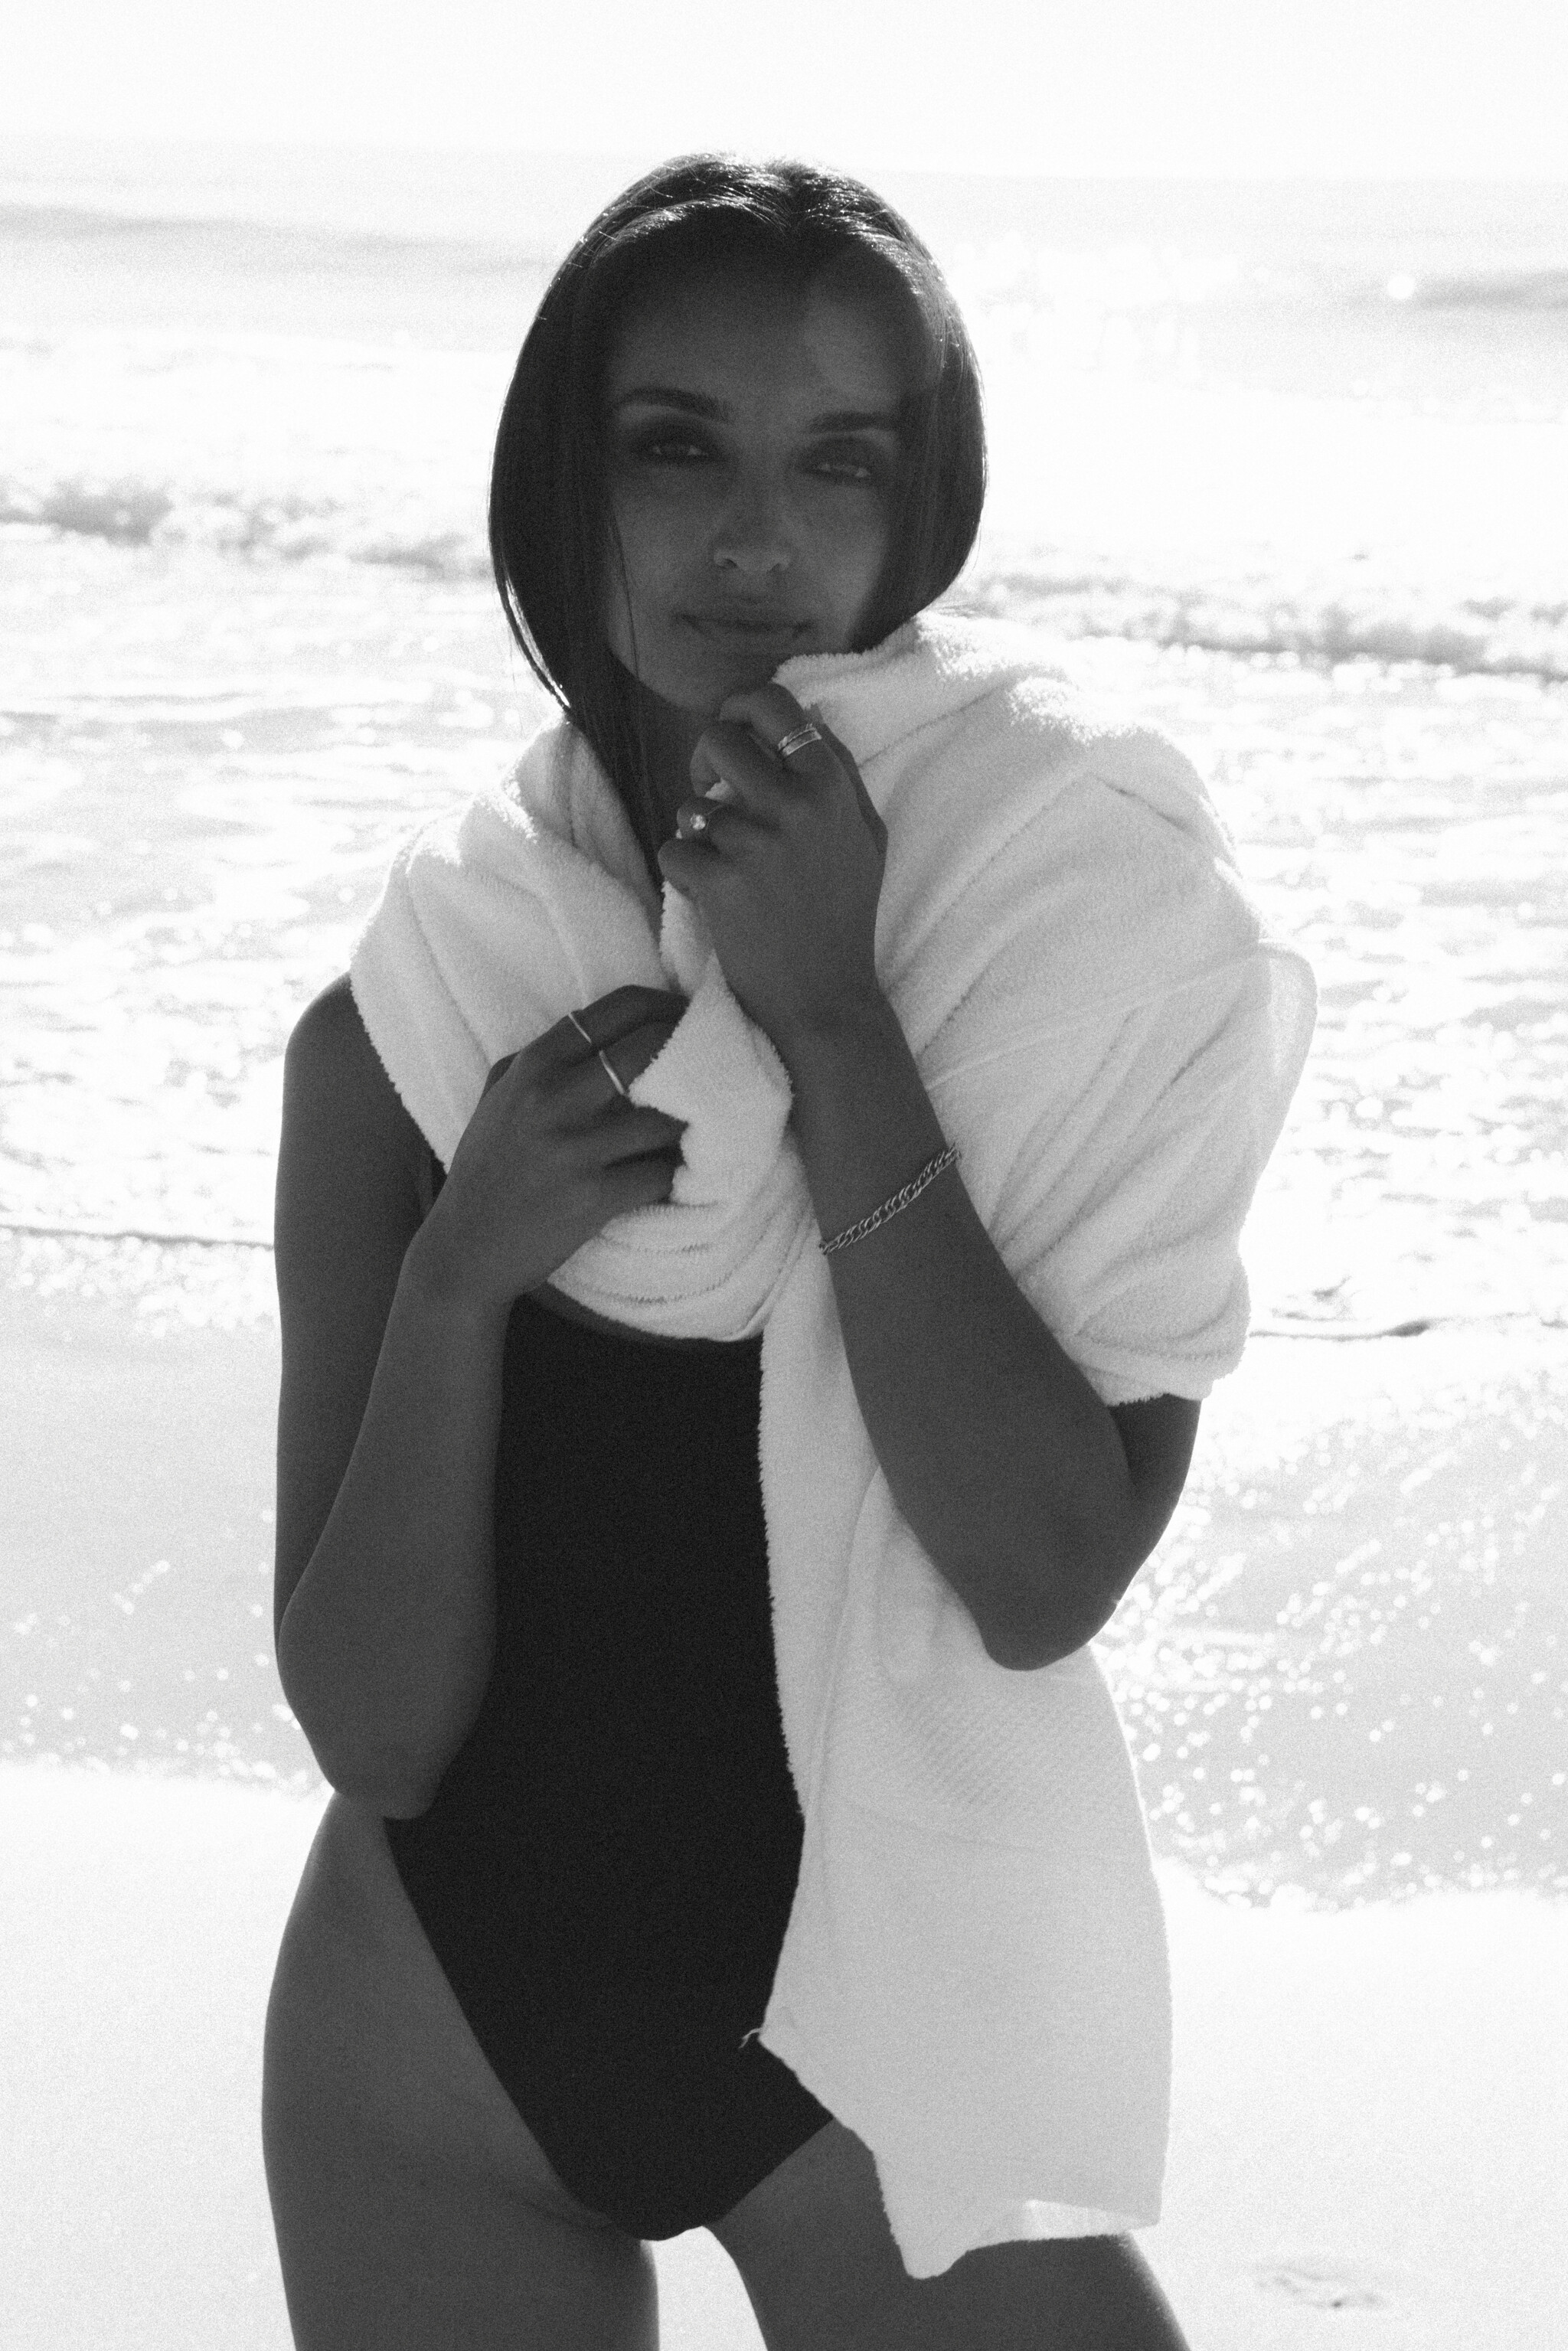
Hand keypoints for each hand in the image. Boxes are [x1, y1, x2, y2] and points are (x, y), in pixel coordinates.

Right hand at [410, 984, 687, 1313]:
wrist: (465, 1249)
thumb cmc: (488, 1168)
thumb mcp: (501, 1096)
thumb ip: (548, 1059)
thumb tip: (618, 1030)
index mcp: (533, 1066)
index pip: (616, 1010)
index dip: (666, 1006)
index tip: (691, 1018)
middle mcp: (552, 1099)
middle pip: (650, 1048)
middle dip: (694, 1052)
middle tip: (718, 1064)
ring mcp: (573, 1150)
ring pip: (665, 1117)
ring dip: (693, 1123)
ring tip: (706, 1126)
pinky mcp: (593, 1198)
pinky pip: (661, 1174)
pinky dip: (678, 1175)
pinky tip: (684, 1175)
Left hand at [656, 683, 887, 1063]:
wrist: (825, 998)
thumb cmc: (843, 915)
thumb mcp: (865, 838)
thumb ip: (840, 775)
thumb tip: (808, 715)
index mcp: (832, 786)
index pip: (775, 705)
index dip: (739, 708)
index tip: (731, 728)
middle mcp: (795, 804)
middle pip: (718, 742)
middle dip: (703, 764)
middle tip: (710, 795)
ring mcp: (755, 843)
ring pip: (691, 804)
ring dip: (698, 833)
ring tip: (727, 867)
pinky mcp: (718, 881)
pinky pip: (674, 848)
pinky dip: (684, 873)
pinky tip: (715, 898)